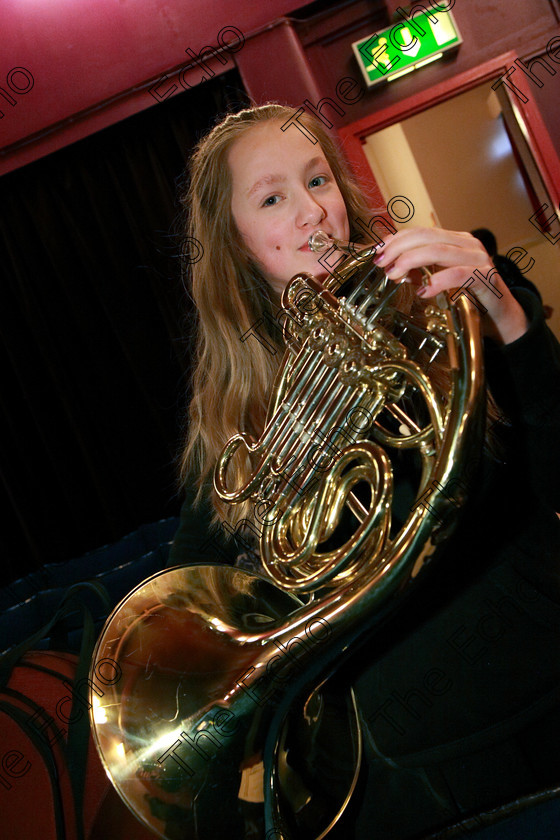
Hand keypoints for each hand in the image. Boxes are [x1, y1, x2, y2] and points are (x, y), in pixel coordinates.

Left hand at [373, 227, 528, 344]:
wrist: (501, 316)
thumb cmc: (468, 297)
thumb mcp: (438, 280)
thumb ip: (418, 271)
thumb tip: (393, 265)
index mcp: (455, 240)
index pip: (421, 232)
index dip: (396, 239)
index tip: (377, 252)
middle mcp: (467, 244)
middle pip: (426, 237)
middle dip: (399, 248)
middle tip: (382, 264)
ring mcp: (478, 258)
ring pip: (439, 251)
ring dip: (411, 261)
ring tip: (395, 275)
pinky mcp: (485, 276)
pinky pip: (458, 274)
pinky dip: (437, 281)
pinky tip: (423, 292)